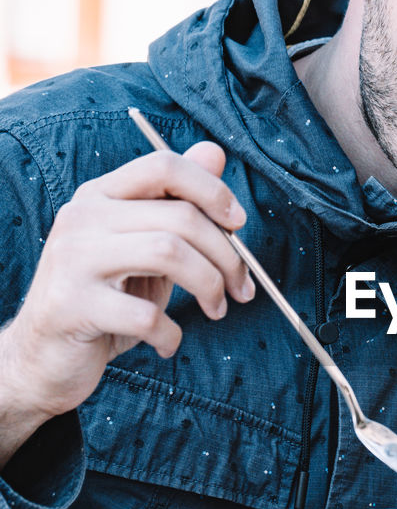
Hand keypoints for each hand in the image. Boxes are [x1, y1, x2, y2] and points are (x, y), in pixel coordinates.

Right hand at [0, 141, 254, 455]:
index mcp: (100, 195)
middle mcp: (82, 217)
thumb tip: (215, 152)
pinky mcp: (71, 305)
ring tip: (216, 310)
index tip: (238, 223)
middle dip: (227, 256)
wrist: (44, 356)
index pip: (163, 165)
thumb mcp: (145, 247)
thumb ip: (177, 203)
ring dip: (209, 287)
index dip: (212, 190)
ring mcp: (73, 259)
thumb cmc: (106, 299)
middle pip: (179, 217)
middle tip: (241, 289)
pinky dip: (171, 334)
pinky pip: (146, 315)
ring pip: (168, 253)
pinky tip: (168, 343)